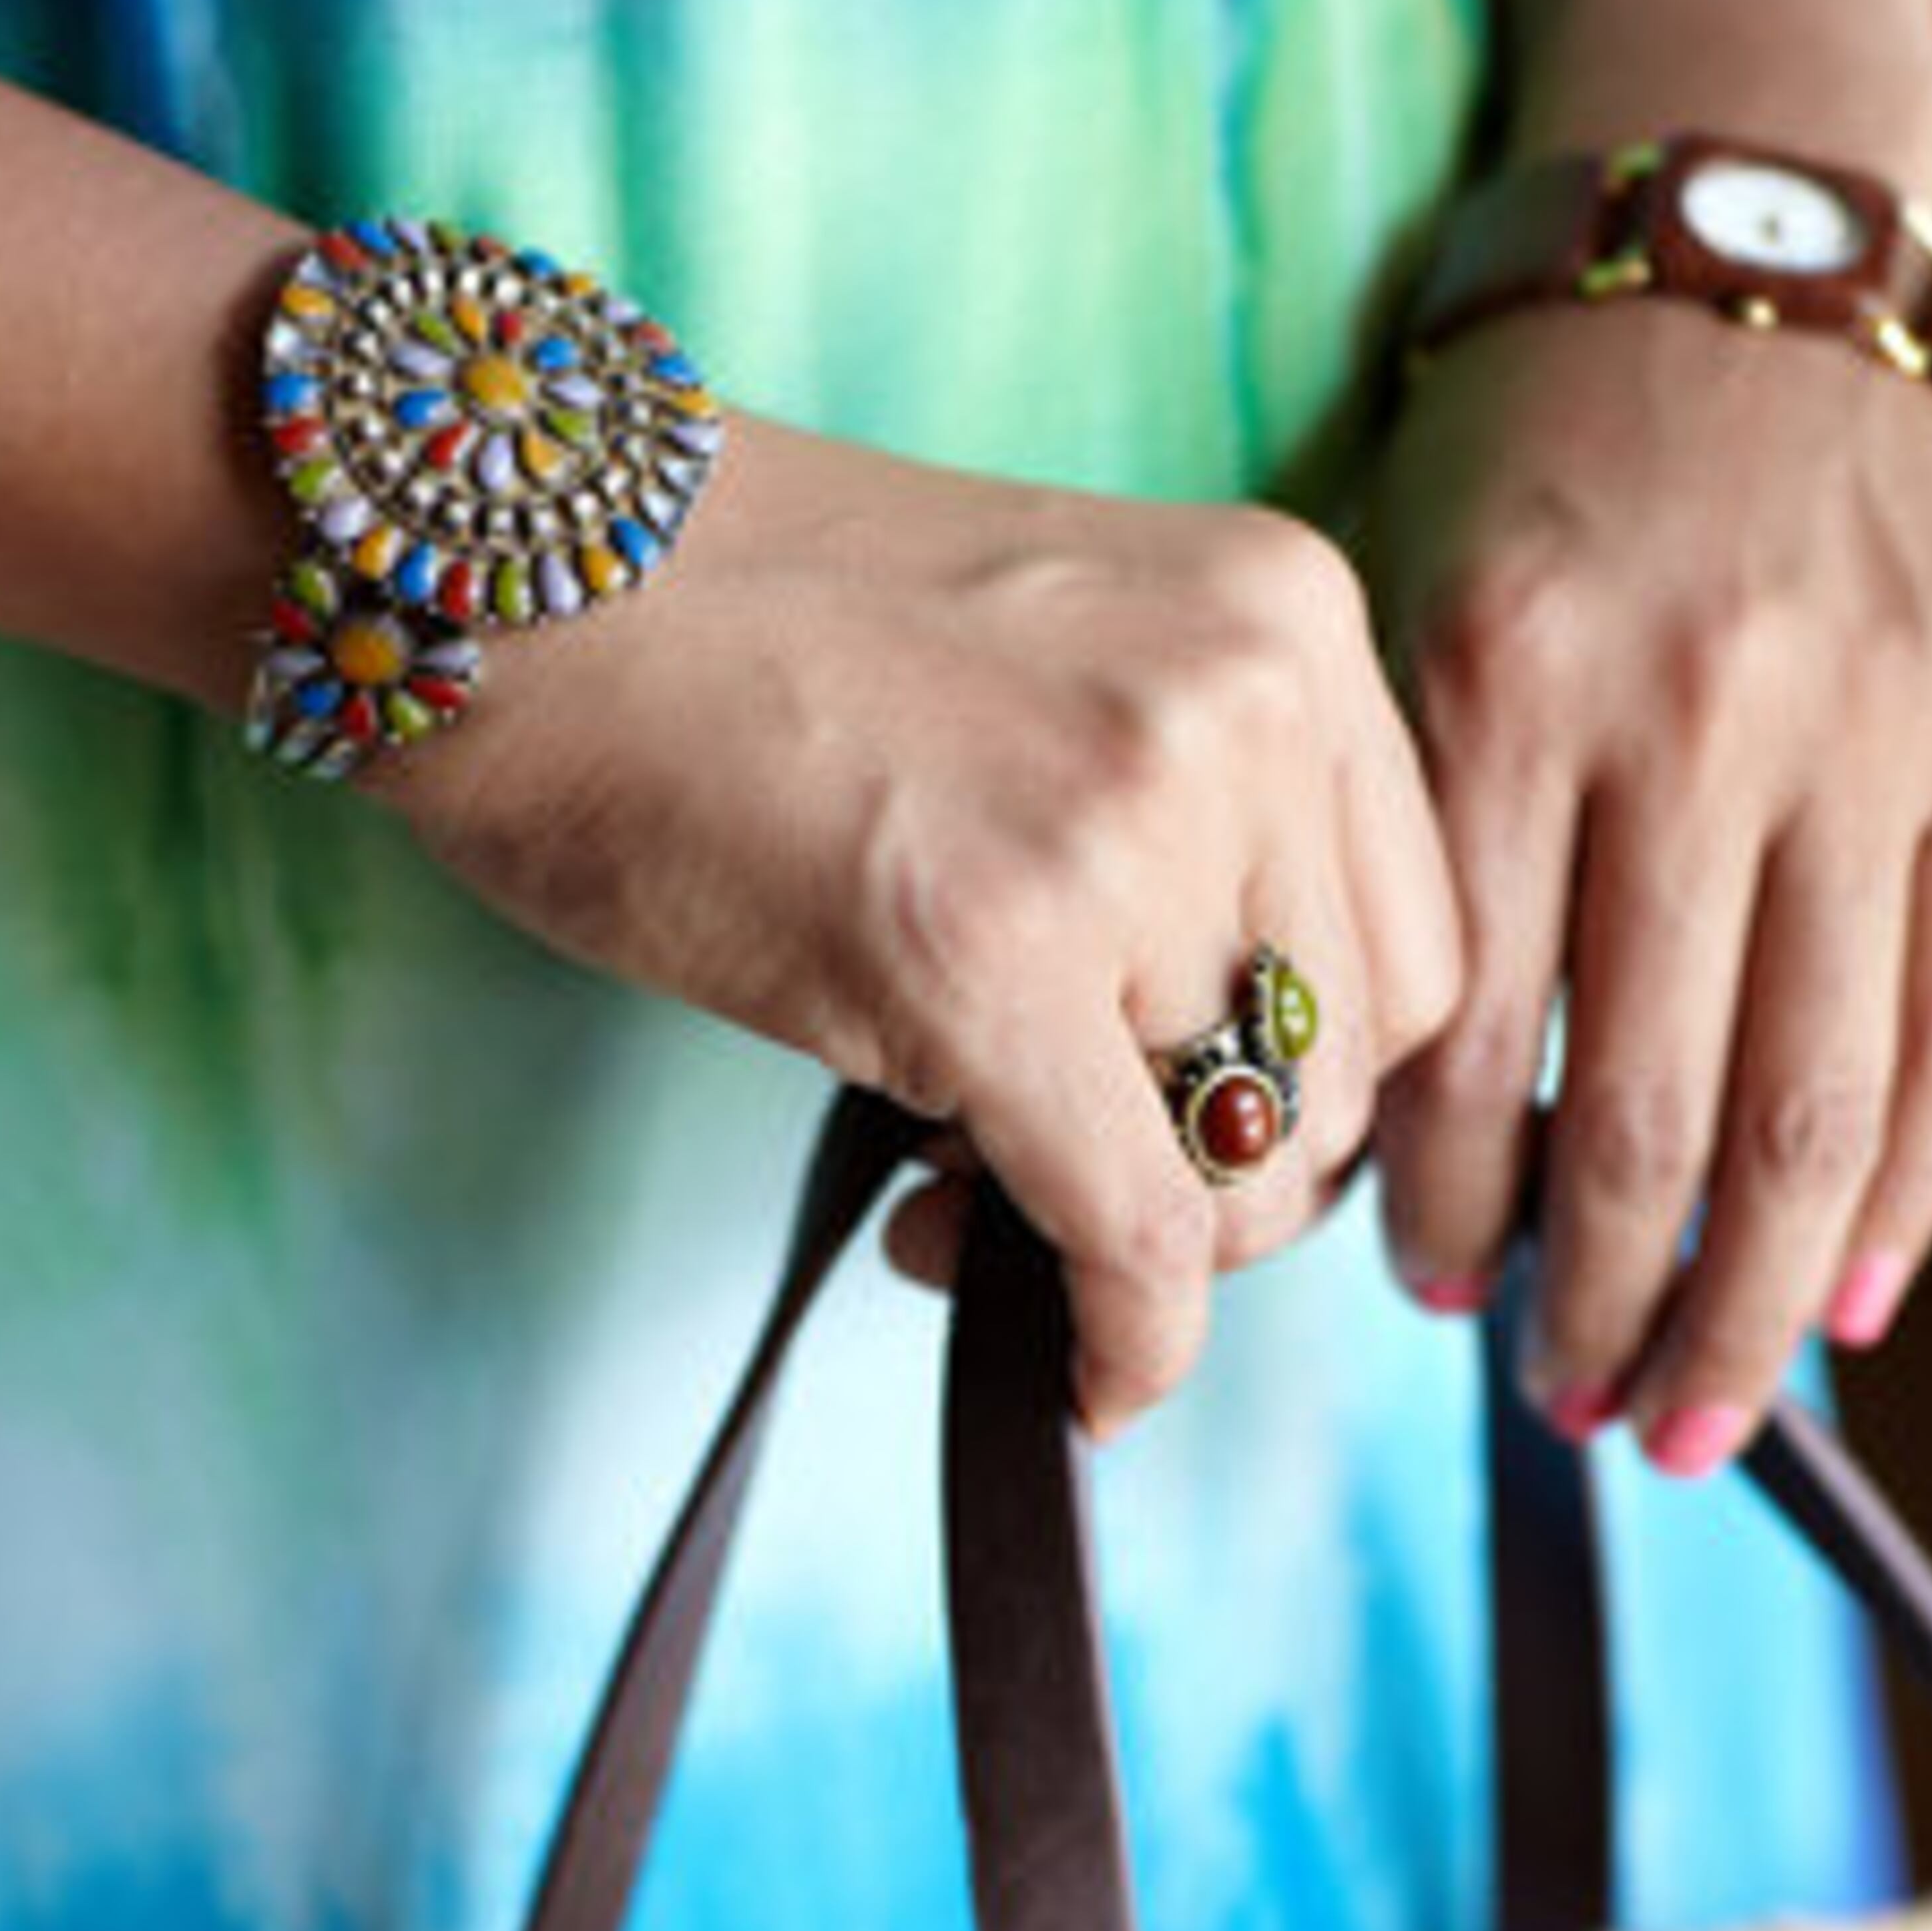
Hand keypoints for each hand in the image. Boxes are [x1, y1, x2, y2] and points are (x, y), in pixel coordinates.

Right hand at [365, 413, 1460, 1431]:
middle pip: (1348, 1067)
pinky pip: (1137, 1235)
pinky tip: (1063, 1366)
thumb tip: (1235, 1109)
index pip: (1410, 942)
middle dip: (1221, 1177)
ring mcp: (1129, 828)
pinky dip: (1119, 1343)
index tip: (1177, 1120)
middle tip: (1062, 1186)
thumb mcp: (1056, 672)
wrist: (521, 565)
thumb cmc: (742, 634)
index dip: (1302, 1082)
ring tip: (962, 1201)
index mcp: (1286, 624)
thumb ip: (1188, 837)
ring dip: (1131, 1247)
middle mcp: (1247, 708)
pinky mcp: (992, 957)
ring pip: (1245, 1167)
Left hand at [1360, 298, 1931, 1468]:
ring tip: (1685, 1410)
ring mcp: (1874, 731)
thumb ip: (1416, 863)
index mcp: (1503, 678)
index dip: (1446, 1217)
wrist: (1758, 263)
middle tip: (1565, 1408)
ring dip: (1745, 1304)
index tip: (1425, 1298)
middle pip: (1649, 1115)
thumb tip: (1429, 1162)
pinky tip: (1844, 1300)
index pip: (1468, 1045)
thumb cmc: (1544, 472)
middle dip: (1598, 1308)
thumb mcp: (1411, 619)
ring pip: (1811, 1108)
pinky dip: (1904, 1196)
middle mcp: (1697, 710)